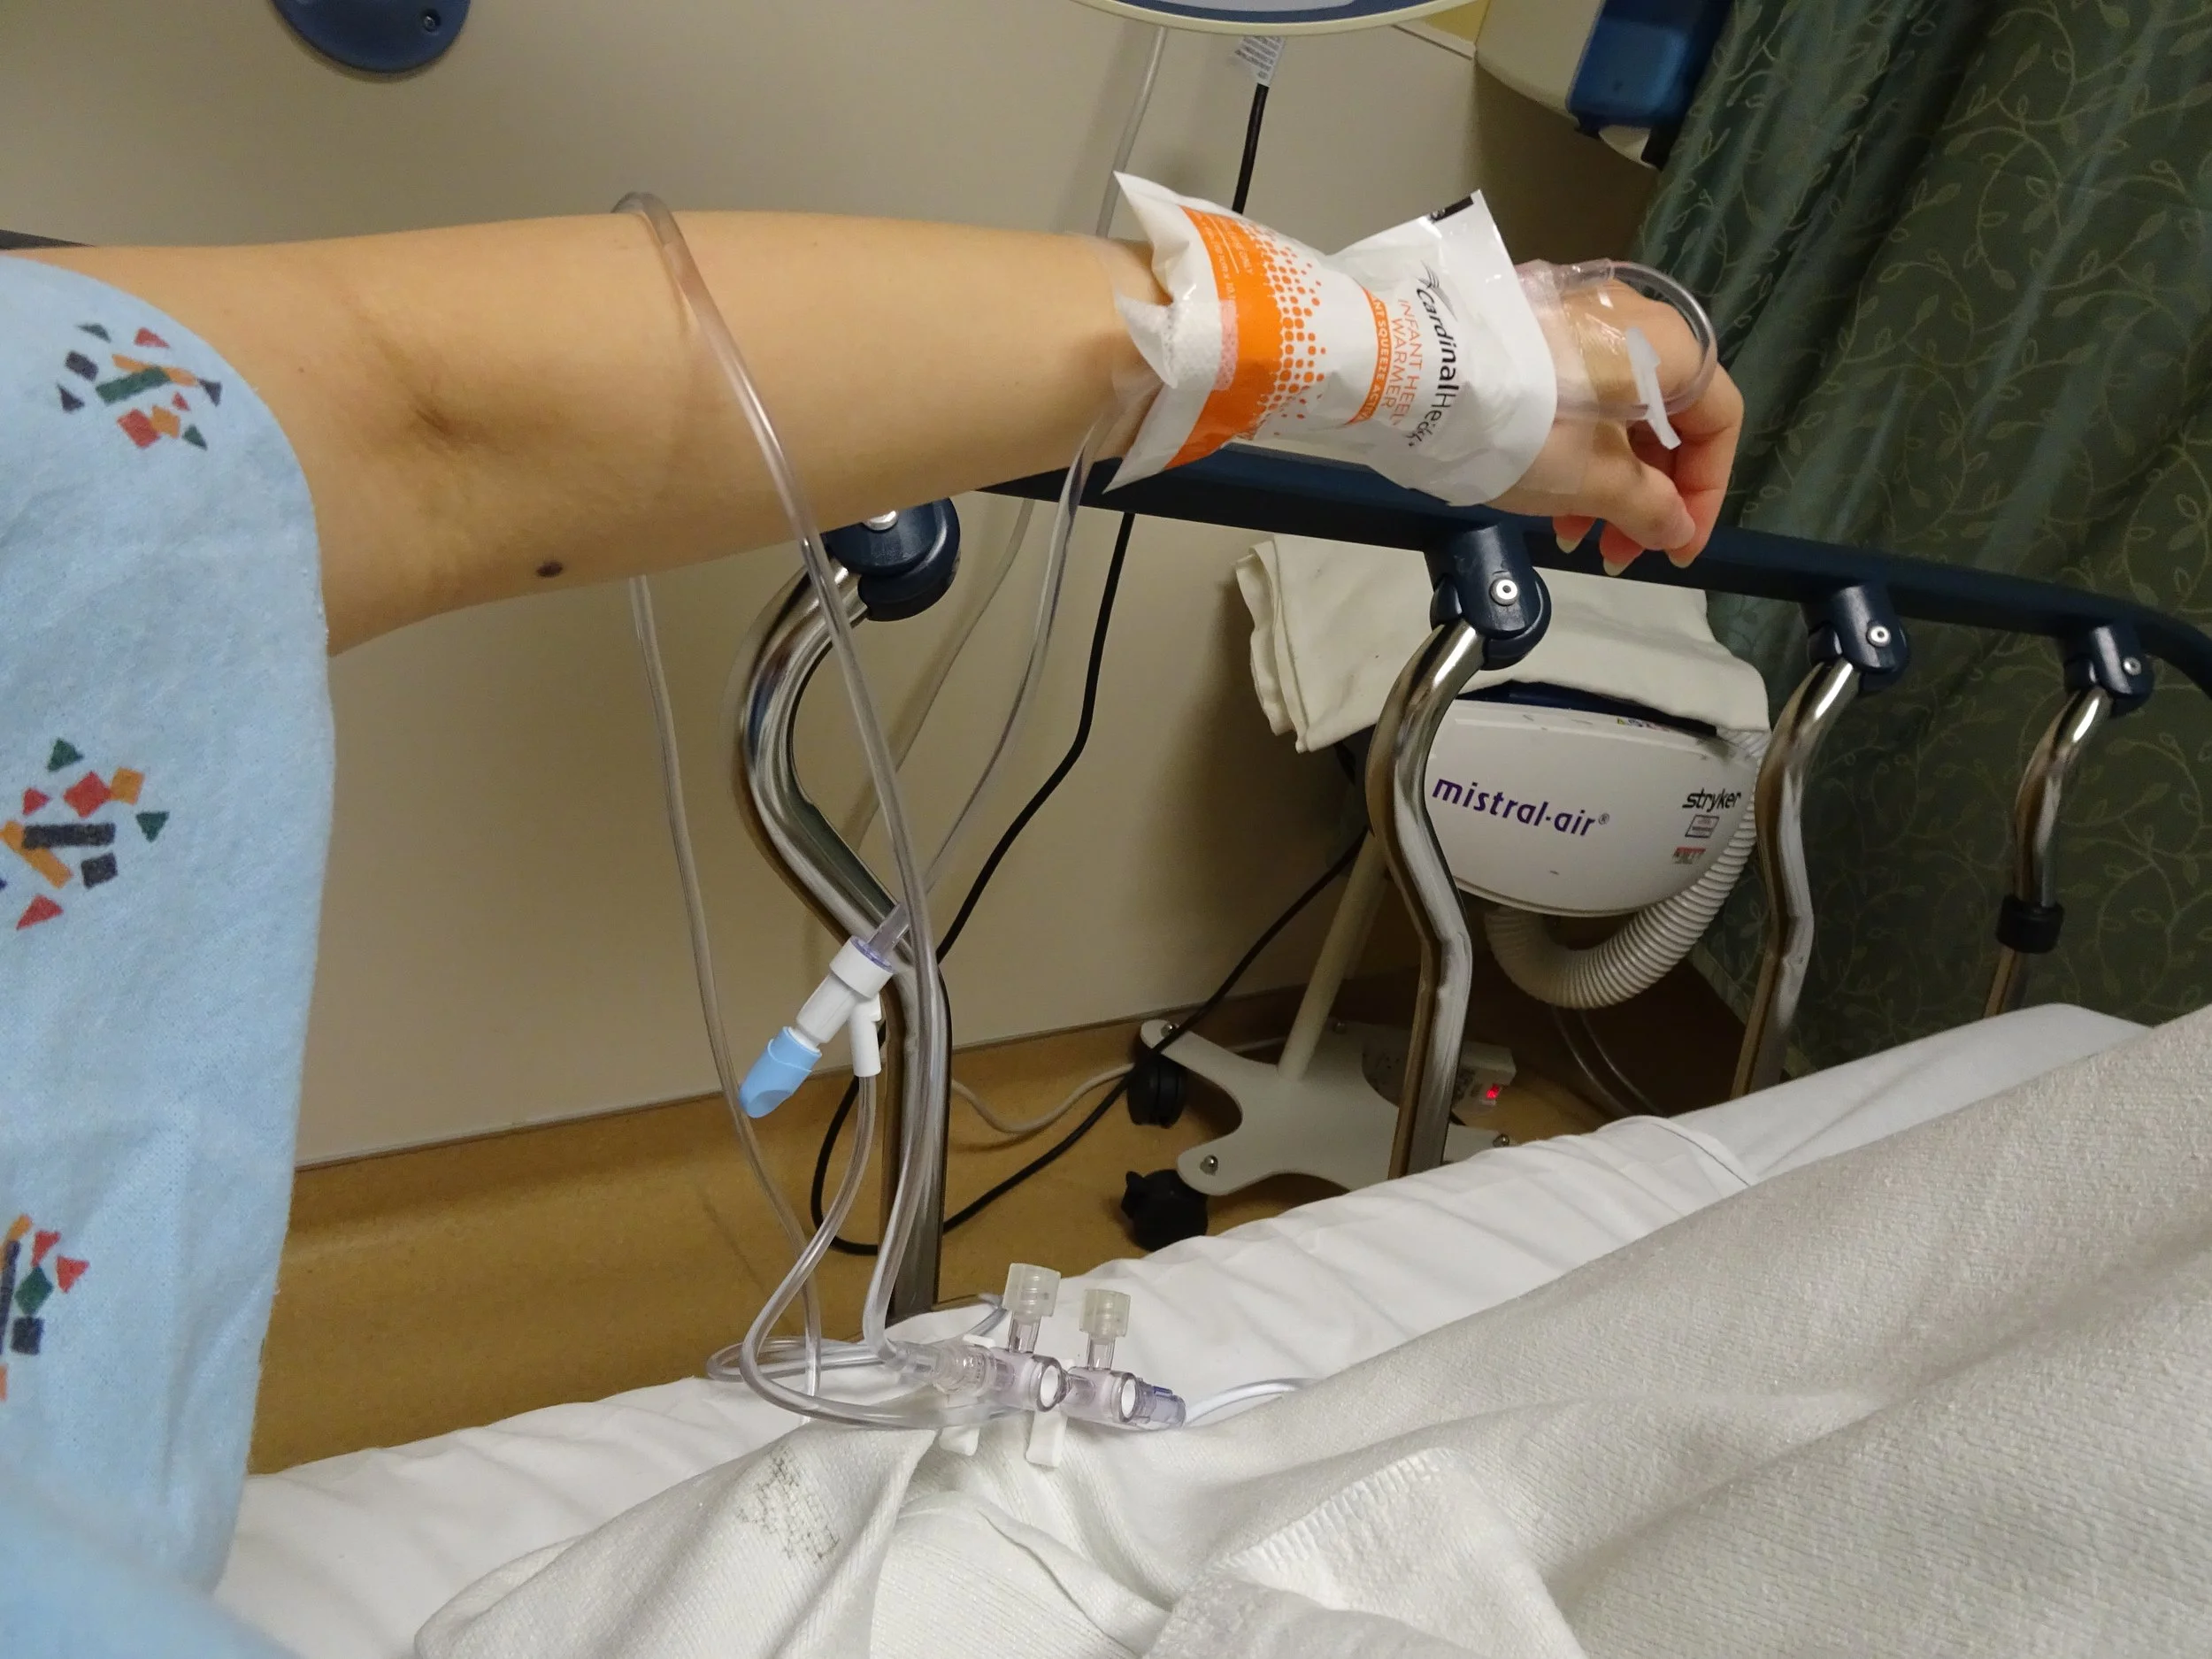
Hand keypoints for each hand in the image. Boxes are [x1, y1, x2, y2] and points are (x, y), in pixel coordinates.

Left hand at [1490, 284, 1742, 571]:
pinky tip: (1546, 495)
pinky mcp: (1532, 331)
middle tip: (1615, 552)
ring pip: (1617, 412)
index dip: (1705, 495)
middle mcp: (1634, 320)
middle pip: (1666, 420)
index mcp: (1669, 348)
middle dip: (1646, 497)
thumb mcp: (1593, 480)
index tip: (1677, 548)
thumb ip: (1648, 509)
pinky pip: (1577, 396)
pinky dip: (1575, 448)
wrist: (1418, 373)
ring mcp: (1580, 318)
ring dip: (1607, 482)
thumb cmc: (1525, 428)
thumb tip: (1678, 530)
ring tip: (1571, 534)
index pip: (1718, 424)